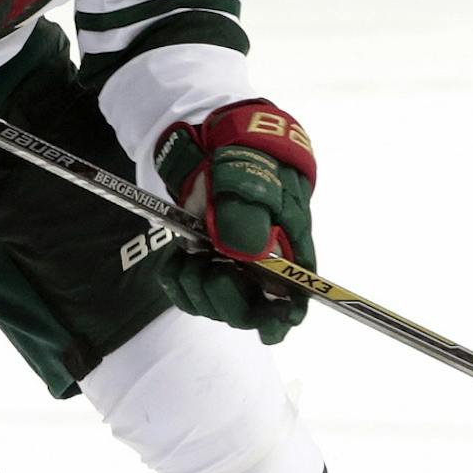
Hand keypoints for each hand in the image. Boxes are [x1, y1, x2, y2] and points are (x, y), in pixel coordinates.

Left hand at [153, 101, 316, 344]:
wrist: (216, 144)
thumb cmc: (248, 161)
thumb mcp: (250, 179)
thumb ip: (248, 215)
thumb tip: (245, 252)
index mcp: (288, 252)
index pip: (294, 301)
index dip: (282, 320)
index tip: (267, 328)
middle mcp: (261, 268)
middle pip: (249, 313)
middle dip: (224, 299)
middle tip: (209, 270)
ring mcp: (230, 269)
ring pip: (215, 306)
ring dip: (196, 288)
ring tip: (190, 257)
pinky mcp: (203, 265)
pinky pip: (189, 294)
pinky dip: (178, 282)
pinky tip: (177, 260)